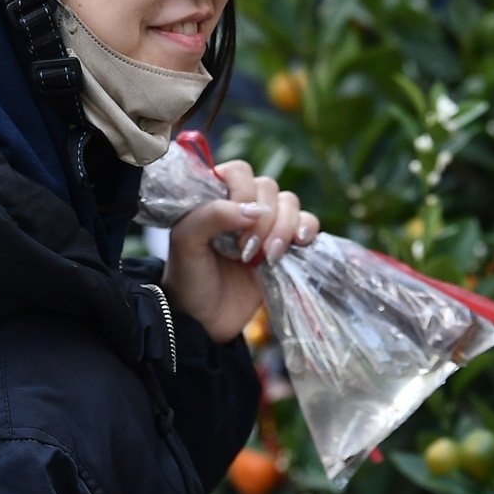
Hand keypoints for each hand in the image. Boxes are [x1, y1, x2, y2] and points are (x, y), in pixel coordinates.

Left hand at [161, 160, 318, 343]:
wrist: (205, 322)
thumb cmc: (189, 279)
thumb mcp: (186, 243)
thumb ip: (211, 215)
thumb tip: (253, 209)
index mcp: (214, 198)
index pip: (238, 171)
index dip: (242, 191)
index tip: (236, 223)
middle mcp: (241, 206)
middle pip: (268, 187)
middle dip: (264, 219)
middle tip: (247, 251)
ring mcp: (265, 226)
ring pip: (290, 202)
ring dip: (284, 227)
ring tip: (269, 257)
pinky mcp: (285, 246)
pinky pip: (308, 223)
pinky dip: (308, 228)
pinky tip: (298, 243)